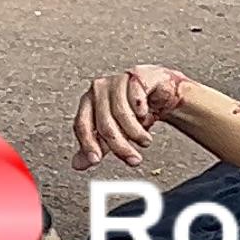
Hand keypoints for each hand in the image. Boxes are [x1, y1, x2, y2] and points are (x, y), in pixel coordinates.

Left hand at [73, 63, 192, 167]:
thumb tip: (79, 164)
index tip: (96, 160)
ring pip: (121, 113)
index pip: (82, 125)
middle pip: (104, 124)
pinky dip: (142, 110)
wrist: (160, 92)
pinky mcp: (137, 75)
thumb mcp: (115, 131)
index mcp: (88, 102)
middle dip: (121, 146)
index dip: (88, 144)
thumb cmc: (134, 110)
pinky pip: (136, 96)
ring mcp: (118, 80)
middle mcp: (99, 89)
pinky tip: (145, 115)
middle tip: (133, 159)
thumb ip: (97, 145)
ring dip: (136, 132)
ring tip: (145, 141)